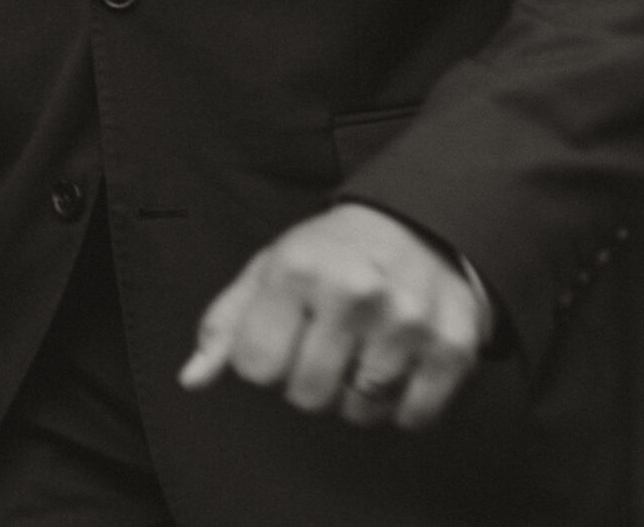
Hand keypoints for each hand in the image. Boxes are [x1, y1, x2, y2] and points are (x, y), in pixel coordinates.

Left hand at [179, 202, 488, 428]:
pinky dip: (401, 408)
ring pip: (359, 411)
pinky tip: (397, 370)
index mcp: (296, 270)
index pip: (255, 368)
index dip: (264, 364)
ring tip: (362, 353)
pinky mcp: (452, 347)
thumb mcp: (268, 271)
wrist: (418, 226)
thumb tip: (192, 379)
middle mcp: (352, 292)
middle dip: (308, 383)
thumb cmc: (329, 256)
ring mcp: (406, 321)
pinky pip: (413, 417)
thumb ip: (225, 325)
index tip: (281, 342)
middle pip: (307, 396)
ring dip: (356, 396)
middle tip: (325, 348)